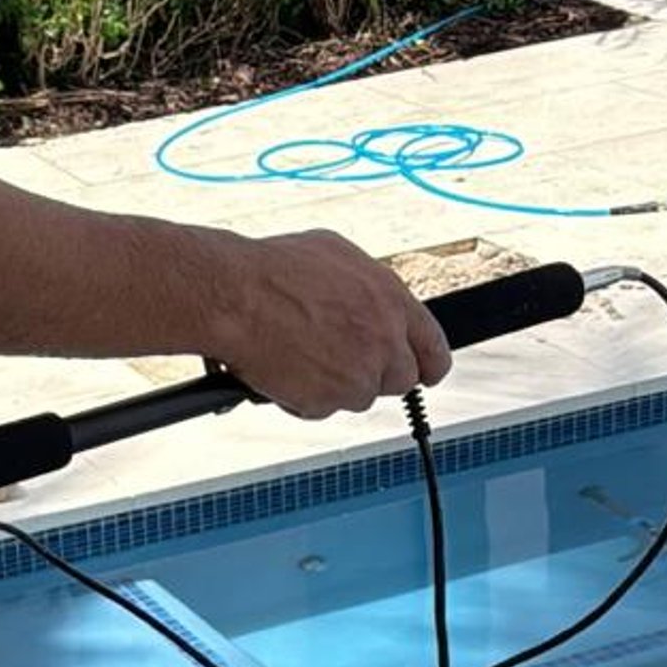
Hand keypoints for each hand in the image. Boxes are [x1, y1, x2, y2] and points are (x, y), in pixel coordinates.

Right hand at [215, 229, 451, 421]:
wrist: (233, 296)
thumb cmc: (273, 270)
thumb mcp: (336, 256)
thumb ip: (368, 287)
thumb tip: (374, 300)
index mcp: (391, 301)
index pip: (434, 348)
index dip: (428, 364)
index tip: (423, 372)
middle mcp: (382, 340)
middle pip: (401, 380)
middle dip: (375, 374)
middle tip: (343, 361)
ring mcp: (356, 375)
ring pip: (359, 396)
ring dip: (336, 384)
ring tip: (301, 354)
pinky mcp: (326, 401)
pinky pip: (322, 409)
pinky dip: (304, 397)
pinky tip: (283, 368)